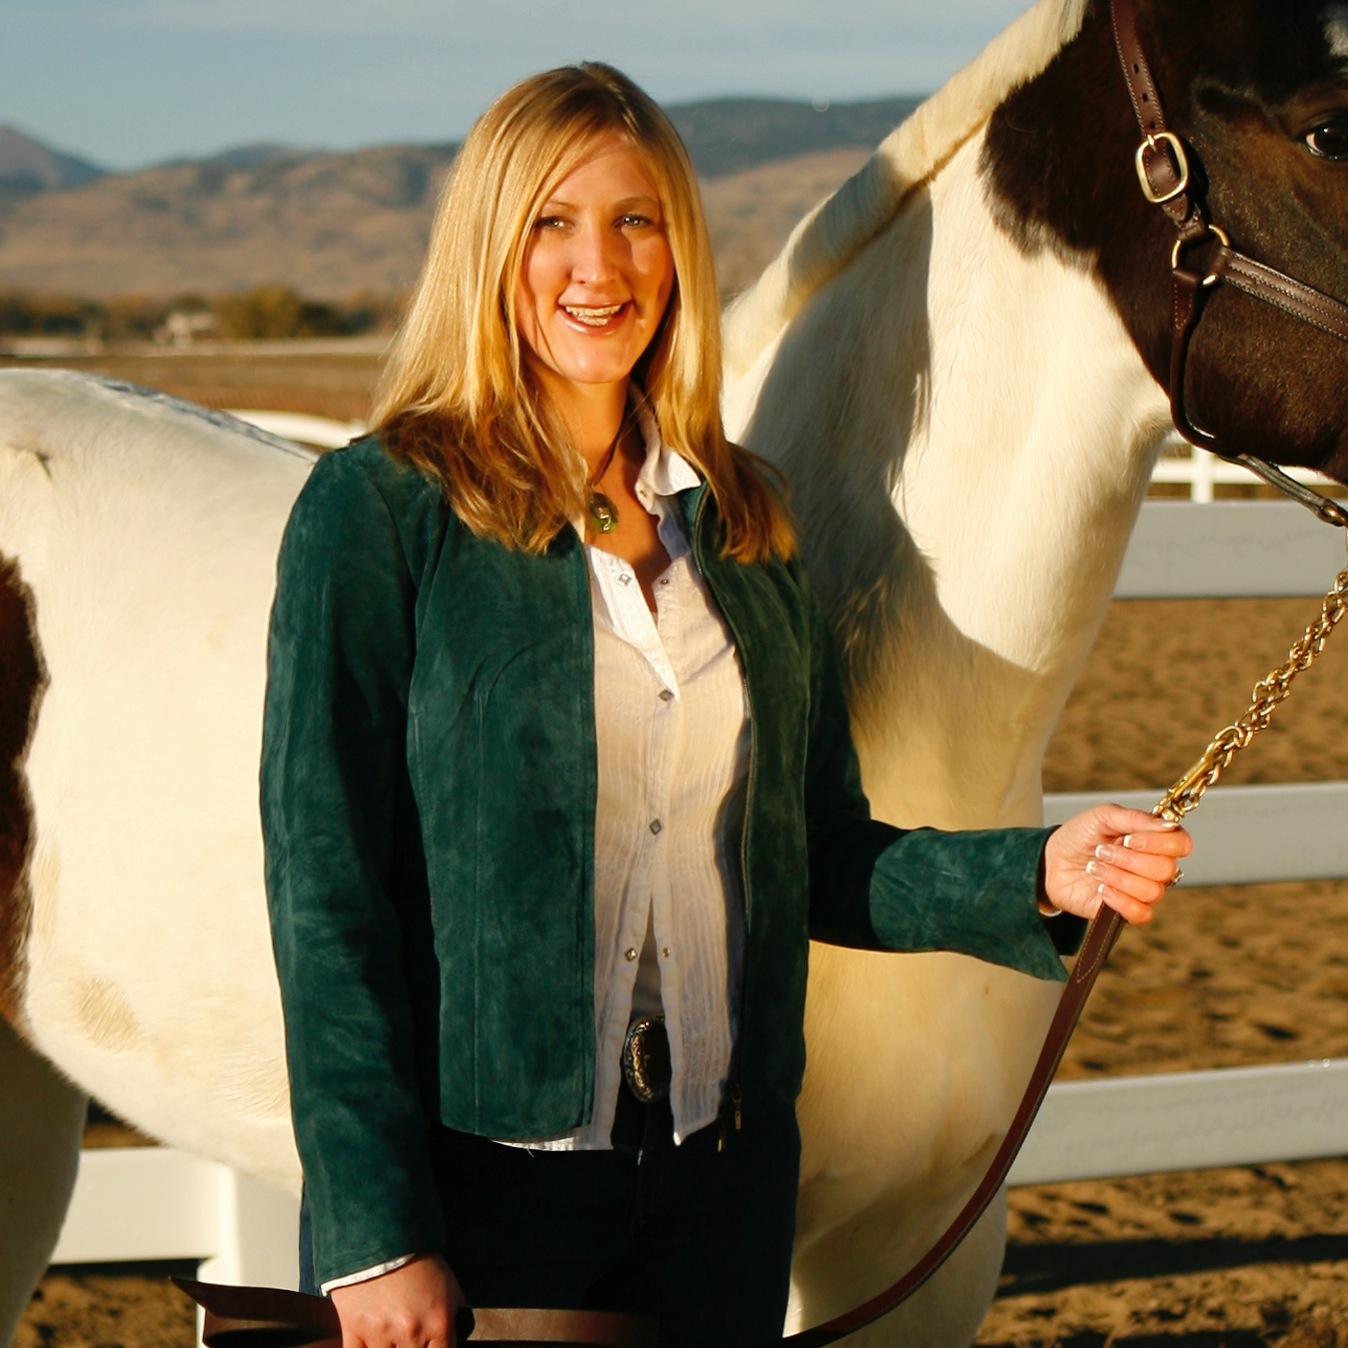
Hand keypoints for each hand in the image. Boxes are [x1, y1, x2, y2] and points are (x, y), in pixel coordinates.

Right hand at [330, 1253, 466, 1347]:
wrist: (382, 1235)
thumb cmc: (419, 1259)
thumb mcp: (449, 1284)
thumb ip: (456, 1315)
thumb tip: (457, 1336)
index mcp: (438, 1323)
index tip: (432, 1345)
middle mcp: (410, 1333)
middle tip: (410, 1336)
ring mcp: (380, 1335)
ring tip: (391, 1333)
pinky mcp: (354, 1331)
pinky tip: (371, 1342)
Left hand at [1042, 803, 1191, 923]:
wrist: (1052, 861)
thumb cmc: (1081, 836)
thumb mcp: (1103, 817)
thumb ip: (1135, 818)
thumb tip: (1168, 825)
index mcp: (1154, 841)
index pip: (1181, 844)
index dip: (1159, 843)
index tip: (1129, 839)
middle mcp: (1154, 866)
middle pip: (1166, 869)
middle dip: (1128, 860)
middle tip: (1102, 851)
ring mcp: (1142, 890)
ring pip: (1152, 891)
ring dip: (1118, 877)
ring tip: (1094, 868)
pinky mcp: (1127, 911)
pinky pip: (1141, 913)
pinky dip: (1120, 900)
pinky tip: (1101, 889)